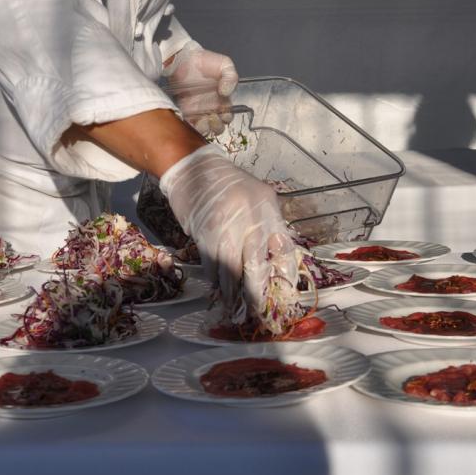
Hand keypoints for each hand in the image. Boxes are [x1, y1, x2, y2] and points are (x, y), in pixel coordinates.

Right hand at [159, 146, 298, 323]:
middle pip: (256, 263)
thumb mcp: (254, 198)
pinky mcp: (203, 229)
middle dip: (256, 290)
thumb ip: (264, 225)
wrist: (191, 165)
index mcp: (268, 205)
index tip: (282, 294)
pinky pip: (211, 261)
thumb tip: (270, 263)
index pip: (283, 246)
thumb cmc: (225, 185)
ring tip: (234, 306)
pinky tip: (216, 287)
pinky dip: (214, 277)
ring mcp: (225, 222)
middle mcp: (250, 213)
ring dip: (231, 290)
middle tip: (257, 309)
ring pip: (231, 267)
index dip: (284, 274)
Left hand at [162, 40, 237, 134]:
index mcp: (222, 99)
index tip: (223, 112)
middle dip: (216, 127)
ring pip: (204, 128)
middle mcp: (211, 107)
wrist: (184, 58)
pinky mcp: (185, 109)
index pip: (227, 116)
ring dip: (205, 128)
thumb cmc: (205, 61)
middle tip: (213, 118)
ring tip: (203, 121)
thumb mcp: (225, 65)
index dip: (227, 117)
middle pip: (217, 126)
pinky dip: (191, 125)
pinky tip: (193, 119)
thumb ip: (231, 77)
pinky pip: (189, 123)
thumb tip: (226, 92)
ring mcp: (198, 109)